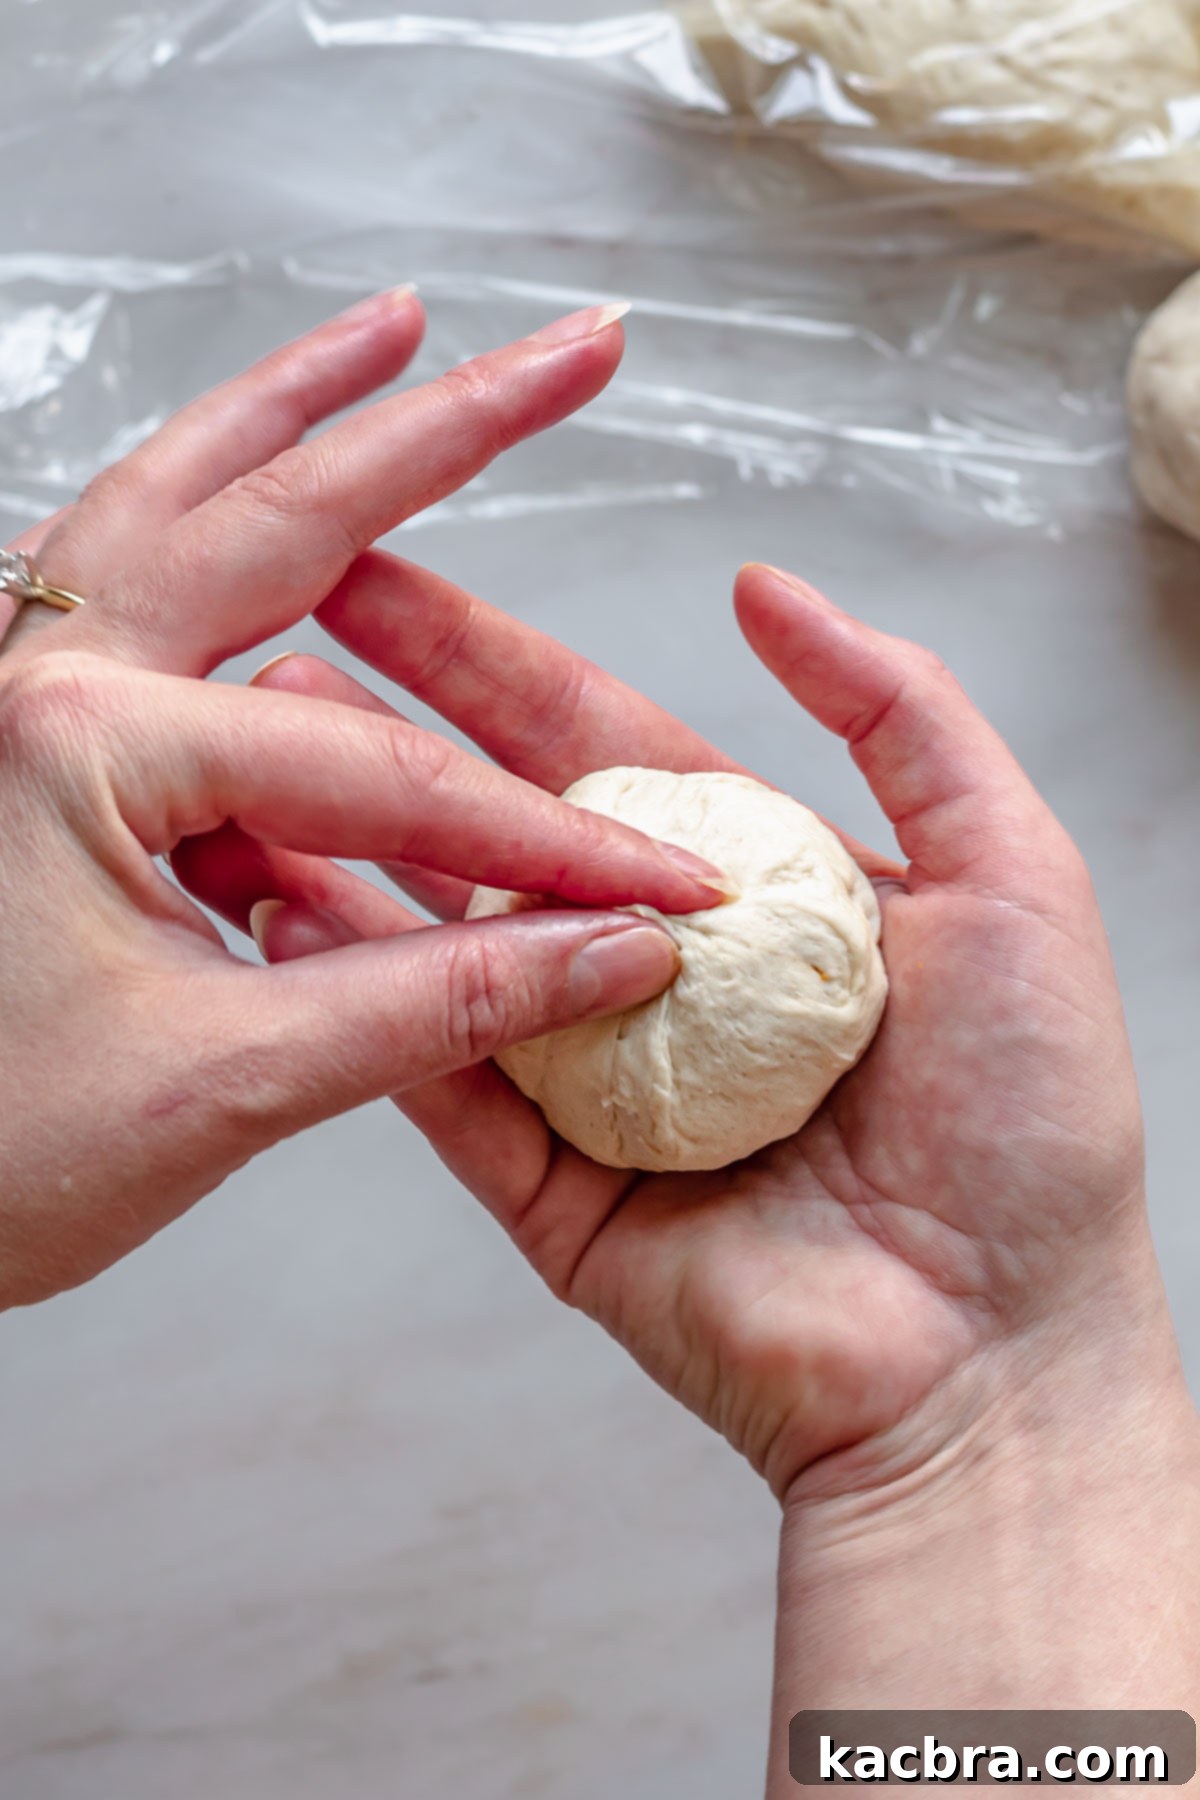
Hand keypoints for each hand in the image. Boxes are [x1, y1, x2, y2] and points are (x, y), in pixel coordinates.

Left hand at [0, 295, 729, 1307]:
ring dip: (292, 415)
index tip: (658, 881)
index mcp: (83, 744)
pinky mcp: (23, 729)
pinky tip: (263, 489)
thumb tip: (610, 952)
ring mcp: (17, 688)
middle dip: (441, 424)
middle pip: (276, 510)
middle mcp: (39, 677)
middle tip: (571, 353)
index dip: (546, 840)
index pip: (387, 775)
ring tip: (397, 338)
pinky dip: (210, 509)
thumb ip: (437, 1002)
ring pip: (174, 502)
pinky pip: (128, 579)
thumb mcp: (224, 1084)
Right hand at [185, 555, 1199, 1719]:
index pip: (599, 750)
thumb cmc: (1030, 1124)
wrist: (997, 1351)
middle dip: (391, 731)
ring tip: (250, 756)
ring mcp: (588, 1081)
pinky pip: (442, 1077)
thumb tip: (768, 591)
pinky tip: (290, 905)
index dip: (494, 664)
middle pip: (501, 829)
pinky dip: (367, 996)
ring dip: (347, 850)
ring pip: (447, 947)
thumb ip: (904, 718)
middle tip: (283, 637)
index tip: (395, 578)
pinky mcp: (544, 1188)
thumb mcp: (1008, 874)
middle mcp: (656, 976)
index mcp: (749, 895)